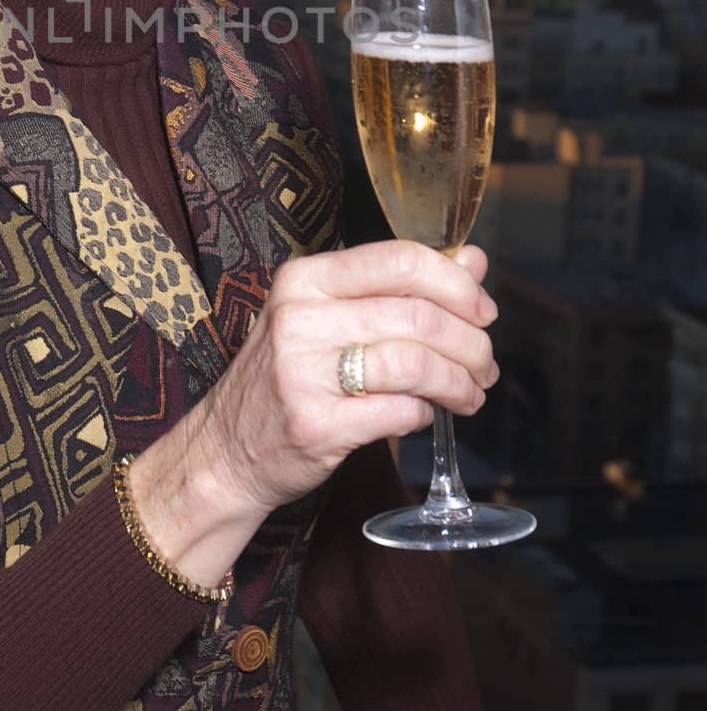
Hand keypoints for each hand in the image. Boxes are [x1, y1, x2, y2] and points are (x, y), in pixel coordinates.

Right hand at [201, 239, 497, 516]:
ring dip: (459, 384)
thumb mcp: (329, 315)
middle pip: (419, 315)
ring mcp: (302, 372)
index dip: (457, 285)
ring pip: (416, 364)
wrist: (226, 449)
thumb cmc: (288, 376)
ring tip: (468, 395)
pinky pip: (401, 412)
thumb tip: (475, 262)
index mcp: (305, 278)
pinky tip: (426, 416)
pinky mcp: (315, 425)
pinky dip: (427, 415)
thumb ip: (400, 287)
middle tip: (484, 365)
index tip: (483, 311)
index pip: (401, 260)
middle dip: (471, 344)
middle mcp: (299, 317)